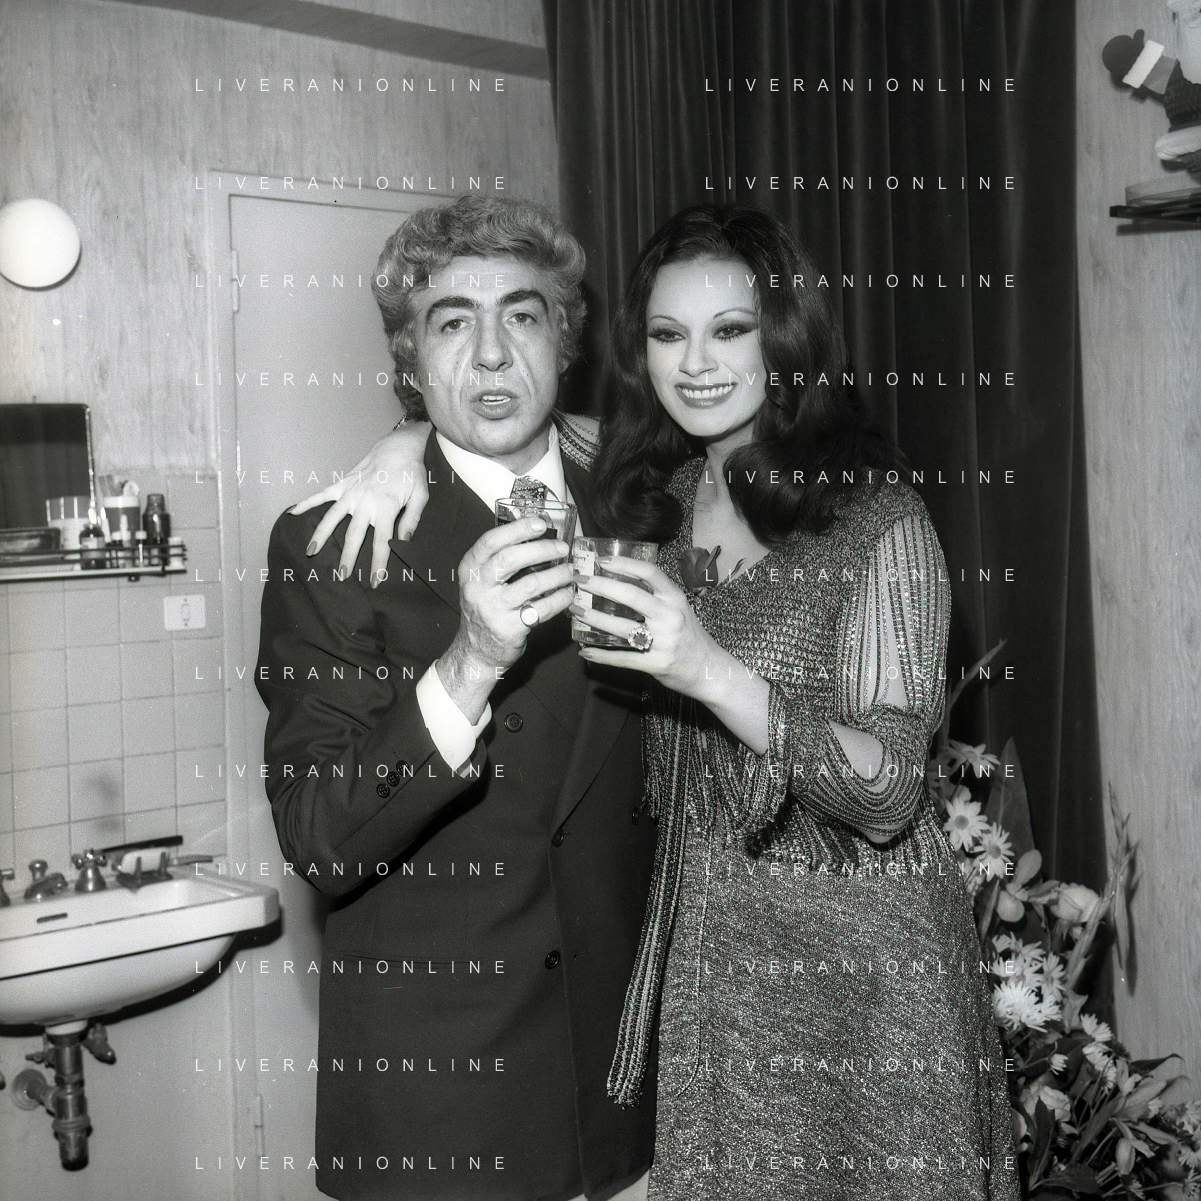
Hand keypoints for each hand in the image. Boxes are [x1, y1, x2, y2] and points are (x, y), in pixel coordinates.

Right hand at [290, 422, 433, 585]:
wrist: (398, 447)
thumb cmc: (412, 473)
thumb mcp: (420, 496)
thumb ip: (411, 520)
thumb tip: (403, 542)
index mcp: (386, 507)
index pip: (381, 542)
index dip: (378, 564)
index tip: (374, 582)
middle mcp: (365, 501)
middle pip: (354, 535)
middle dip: (347, 557)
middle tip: (341, 576)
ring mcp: (351, 492)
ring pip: (332, 517)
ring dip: (320, 536)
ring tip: (310, 553)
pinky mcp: (343, 483)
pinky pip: (322, 494)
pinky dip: (306, 503)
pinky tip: (292, 513)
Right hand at [438, 517, 574, 720]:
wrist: (476, 651)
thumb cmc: (486, 609)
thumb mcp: (482, 581)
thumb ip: (500, 559)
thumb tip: (536, 534)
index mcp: (470, 569)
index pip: (491, 541)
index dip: (518, 529)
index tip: (541, 523)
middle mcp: (477, 587)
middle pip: (511, 558)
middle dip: (542, 549)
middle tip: (562, 548)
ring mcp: (492, 609)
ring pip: (531, 584)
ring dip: (557, 574)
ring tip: (570, 571)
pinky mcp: (509, 628)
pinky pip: (542, 609)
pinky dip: (560, 599)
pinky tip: (568, 593)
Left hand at [571, 556, 720, 699]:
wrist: (708, 668)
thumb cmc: (688, 634)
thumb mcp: (678, 608)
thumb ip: (655, 595)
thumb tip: (619, 579)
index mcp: (675, 598)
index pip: (649, 573)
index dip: (624, 564)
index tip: (601, 560)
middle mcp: (670, 616)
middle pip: (630, 596)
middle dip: (600, 586)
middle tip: (579, 581)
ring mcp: (663, 641)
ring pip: (622, 627)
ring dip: (594, 618)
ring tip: (576, 611)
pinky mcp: (656, 664)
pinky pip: (623, 658)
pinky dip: (602, 656)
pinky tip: (585, 651)